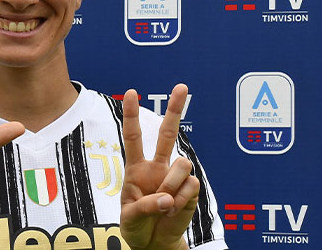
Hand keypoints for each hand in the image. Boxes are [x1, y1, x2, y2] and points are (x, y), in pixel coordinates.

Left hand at [120, 84, 198, 249]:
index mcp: (137, 168)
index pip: (134, 137)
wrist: (154, 244)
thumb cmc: (136, 226)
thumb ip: (144, 206)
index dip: (131, 115)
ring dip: (171, 184)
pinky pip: (191, 186)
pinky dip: (181, 200)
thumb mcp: (129, 218)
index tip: (131, 92)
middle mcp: (158, 167)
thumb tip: (167, 198)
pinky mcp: (191, 190)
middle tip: (182, 86)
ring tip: (164, 205)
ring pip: (182, 164)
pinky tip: (174, 210)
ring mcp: (176, 177)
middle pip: (168, 134)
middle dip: (176, 109)